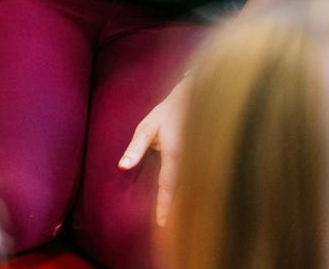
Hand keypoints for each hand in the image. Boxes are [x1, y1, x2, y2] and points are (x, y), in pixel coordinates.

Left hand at [118, 77, 191, 226]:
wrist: (197, 96)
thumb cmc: (168, 112)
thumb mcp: (147, 126)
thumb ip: (135, 148)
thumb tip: (122, 166)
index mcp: (175, 155)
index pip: (168, 187)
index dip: (166, 207)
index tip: (163, 224)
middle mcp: (191, 161)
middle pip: (185, 193)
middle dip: (180, 212)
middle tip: (172, 233)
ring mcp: (201, 161)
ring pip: (195, 188)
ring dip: (189, 205)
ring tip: (185, 225)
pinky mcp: (206, 160)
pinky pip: (199, 180)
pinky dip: (194, 192)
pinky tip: (192, 203)